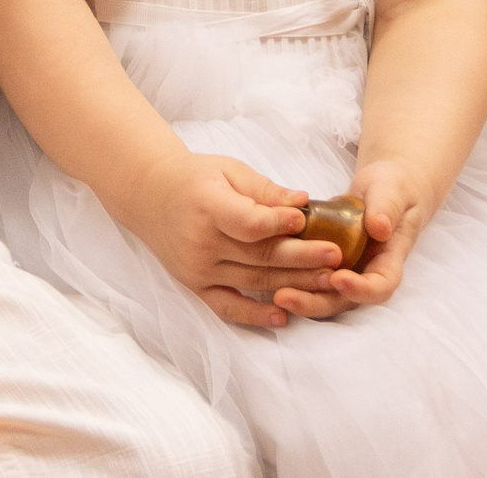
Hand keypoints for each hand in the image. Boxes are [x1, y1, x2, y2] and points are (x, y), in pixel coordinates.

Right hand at [117, 152, 339, 328]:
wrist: (150, 195)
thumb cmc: (195, 178)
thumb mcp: (228, 171)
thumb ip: (264, 190)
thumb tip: (302, 201)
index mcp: (207, 206)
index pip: (248, 222)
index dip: (278, 222)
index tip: (307, 218)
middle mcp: (200, 242)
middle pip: (258, 255)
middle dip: (301, 257)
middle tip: (336, 255)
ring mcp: (197, 269)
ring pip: (253, 281)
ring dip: (292, 284)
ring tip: (327, 281)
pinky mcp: (195, 286)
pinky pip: (228, 306)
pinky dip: (254, 315)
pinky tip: (282, 316)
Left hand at [271, 160, 430, 320]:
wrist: (383, 191)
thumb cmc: (393, 189)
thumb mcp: (393, 192)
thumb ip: (388, 207)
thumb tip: (380, 227)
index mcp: (388, 260)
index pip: (380, 286)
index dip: (361, 289)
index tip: (339, 279)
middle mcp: (366, 273)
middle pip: (345, 300)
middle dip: (316, 302)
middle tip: (287, 297)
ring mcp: (345, 271)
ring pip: (324, 294)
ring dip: (301, 298)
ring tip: (276, 295)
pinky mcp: (324, 263)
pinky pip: (309, 277)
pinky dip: (291, 280)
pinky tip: (267, 277)